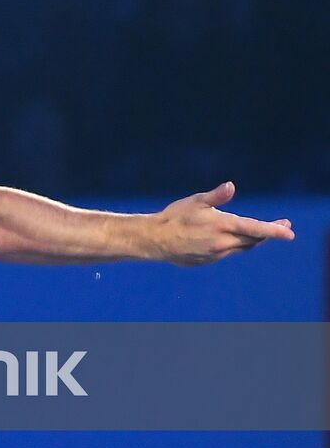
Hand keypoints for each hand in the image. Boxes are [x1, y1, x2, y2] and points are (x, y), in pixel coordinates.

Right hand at [150, 182, 293, 266]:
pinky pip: (229, 253)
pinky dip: (236, 245)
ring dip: (254, 240)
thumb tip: (231, 186)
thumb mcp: (195, 201)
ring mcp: (217, 254)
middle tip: (282, 226)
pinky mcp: (210, 261)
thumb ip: (216, 196)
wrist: (156, 240)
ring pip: (243, 248)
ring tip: (261, 232)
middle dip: (269, 233)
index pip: (255, 229)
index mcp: (222, 225)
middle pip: (254, 240)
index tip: (290, 232)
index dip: (274, 230)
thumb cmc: (175, 217)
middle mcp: (223, 242)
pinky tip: (232, 239)